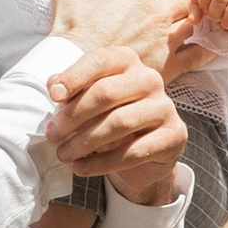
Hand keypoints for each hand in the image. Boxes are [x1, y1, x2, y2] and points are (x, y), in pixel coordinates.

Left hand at [44, 46, 189, 204]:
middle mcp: (149, 79)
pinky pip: (134, 151)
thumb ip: (70, 89)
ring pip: (119, 123)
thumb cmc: (109, 116)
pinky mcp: (174, 135)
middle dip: (74, 116)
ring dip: (85, 142)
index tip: (54, 97)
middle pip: (106, 93)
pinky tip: (81, 167)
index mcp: (127, 61)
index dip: (74, 77)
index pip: (99, 61)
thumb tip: (53, 86)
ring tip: (63, 154)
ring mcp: (165, 106)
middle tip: (52, 135)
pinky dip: (102, 162)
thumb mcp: (88, 99)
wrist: (145, 151)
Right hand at [47, 0, 195, 71]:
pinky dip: (202, 50)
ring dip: (191, 22)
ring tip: (182, 27)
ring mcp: (166, 38)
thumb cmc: (71, 31)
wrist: (72, 69)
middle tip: (176, 5)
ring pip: (197, 22)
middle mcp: (158, 10)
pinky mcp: (169, 64)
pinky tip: (197, 49)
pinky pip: (199, 54)